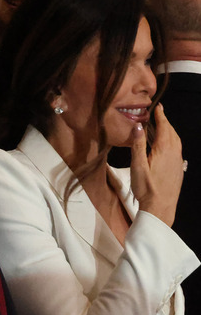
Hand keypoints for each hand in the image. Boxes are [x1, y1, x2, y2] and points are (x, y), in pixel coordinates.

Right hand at [130, 103, 183, 225]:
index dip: (161, 116)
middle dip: (165, 122)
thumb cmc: (146, 188)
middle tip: (158, 114)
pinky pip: (178, 149)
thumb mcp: (137, 166)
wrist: (160, 208)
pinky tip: (167, 146)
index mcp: (164, 150)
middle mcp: (174, 154)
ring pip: (176, 141)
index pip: (164, 128)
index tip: (158, 106)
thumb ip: (138, 145)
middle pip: (172, 133)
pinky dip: (172, 141)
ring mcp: (178, 162)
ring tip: (162, 127)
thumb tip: (138, 126)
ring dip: (170, 131)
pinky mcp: (178, 169)